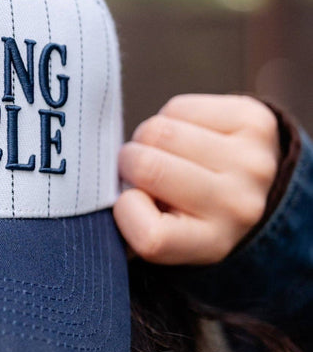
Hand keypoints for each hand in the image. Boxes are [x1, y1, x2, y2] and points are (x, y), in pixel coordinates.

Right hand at [114, 94, 280, 265]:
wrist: (249, 183)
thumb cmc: (185, 209)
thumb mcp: (160, 233)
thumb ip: (128, 223)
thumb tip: (93, 186)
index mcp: (210, 244)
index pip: (151, 236)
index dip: (126, 211)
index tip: (131, 201)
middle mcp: (238, 206)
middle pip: (148, 168)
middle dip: (129, 162)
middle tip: (139, 168)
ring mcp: (252, 162)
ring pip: (160, 130)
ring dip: (149, 137)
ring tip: (163, 151)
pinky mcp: (257, 121)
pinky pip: (180, 107)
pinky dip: (172, 116)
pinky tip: (186, 132)